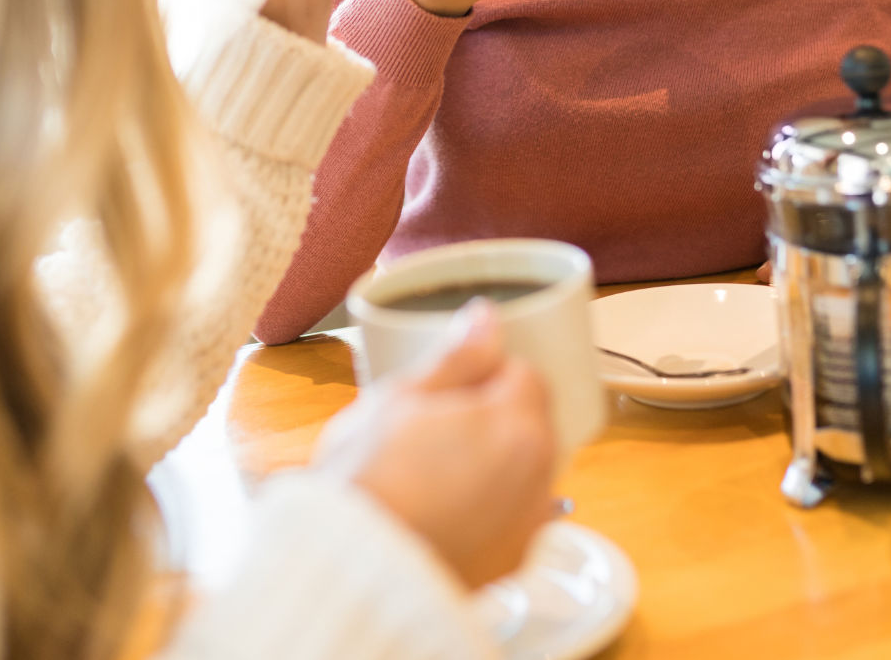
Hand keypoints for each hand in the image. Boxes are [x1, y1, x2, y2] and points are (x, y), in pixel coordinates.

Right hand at [311, 302, 556, 588]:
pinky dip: (489, 508)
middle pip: (531, 423)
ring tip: (432, 469)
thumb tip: (486, 318)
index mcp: (517, 425)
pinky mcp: (512, 563)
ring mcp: (529, 525)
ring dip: (494, 461)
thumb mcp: (400, 399)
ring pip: (523, 470)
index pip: (525, 374)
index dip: (486, 372)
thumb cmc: (369, 479)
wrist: (352, 572)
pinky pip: (511, 517)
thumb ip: (455, 359)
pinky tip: (442, 509)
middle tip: (433, 424)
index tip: (448, 385)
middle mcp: (539, 476)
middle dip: (493, 416)